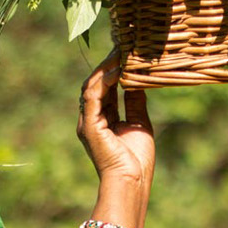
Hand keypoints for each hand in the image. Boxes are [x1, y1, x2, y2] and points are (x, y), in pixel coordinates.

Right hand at [78, 53, 154, 227]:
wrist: (132, 182)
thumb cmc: (137, 161)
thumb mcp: (139, 123)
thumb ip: (135, 102)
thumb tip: (138, 81)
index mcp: (102, 121)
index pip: (104, 89)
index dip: (113, 71)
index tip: (125, 54)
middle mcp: (91, 120)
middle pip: (95, 84)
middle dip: (108, 65)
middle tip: (122, 45)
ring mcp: (88, 122)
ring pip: (92, 86)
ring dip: (106, 68)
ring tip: (120, 51)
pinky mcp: (90, 125)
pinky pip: (93, 95)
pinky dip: (104, 80)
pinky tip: (117, 68)